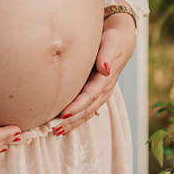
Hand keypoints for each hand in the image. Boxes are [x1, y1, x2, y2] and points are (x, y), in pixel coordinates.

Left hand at [49, 13, 135, 133]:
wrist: (119, 42)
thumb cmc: (112, 41)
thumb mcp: (111, 44)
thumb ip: (106, 56)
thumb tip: (105, 69)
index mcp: (105, 80)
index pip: (90, 96)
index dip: (77, 106)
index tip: (64, 114)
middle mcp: (103, 90)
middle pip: (87, 110)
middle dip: (72, 120)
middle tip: (55, 129)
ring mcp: (100, 94)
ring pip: (86, 113)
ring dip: (72, 123)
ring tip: (56, 132)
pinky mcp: (95, 94)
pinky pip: (85, 110)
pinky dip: (75, 119)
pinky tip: (63, 124)